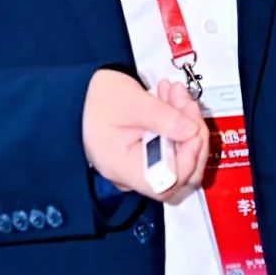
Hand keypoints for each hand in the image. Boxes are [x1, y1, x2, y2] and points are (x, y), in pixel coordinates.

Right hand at [82, 69, 209, 203]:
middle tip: (186, 103)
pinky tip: (172, 100)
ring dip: (188, 126)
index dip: (187, 159)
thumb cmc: (96, 98)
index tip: (192, 129)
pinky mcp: (149, 155)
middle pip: (180, 175)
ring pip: (181, 160)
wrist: (82, 91)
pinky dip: (181, 124)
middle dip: (192, 137)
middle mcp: (133, 174)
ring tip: (176, 94)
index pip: (166, 184)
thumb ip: (163, 117)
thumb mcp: (132, 101)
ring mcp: (142, 166)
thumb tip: (192, 130)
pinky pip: (175, 148)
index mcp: (123, 167)